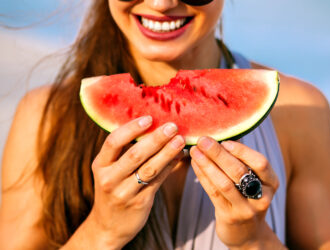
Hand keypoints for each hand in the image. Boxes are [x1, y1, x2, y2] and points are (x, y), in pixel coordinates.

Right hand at [80, 116, 184, 248]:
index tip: (149, 118)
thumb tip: (151, 125)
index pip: (113, 142)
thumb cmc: (113, 189)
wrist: (108, 226)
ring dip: (167, 152)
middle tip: (172, 126)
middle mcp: (109, 179)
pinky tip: (179, 157)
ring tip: (181, 140)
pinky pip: (158, 181)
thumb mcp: (110, 170)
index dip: (131, 128)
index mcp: (100, 165)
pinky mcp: (139, 203)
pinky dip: (170, 167)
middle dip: (156, 139)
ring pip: (149, 168)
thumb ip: (124, 151)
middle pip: (135, 154)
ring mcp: (124, 192)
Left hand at [190, 137, 282, 248]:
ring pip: (224, 183)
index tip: (224, 141)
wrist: (246, 232)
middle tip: (204, 140)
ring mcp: (246, 209)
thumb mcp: (253, 180)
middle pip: (239, 171)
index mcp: (271, 182)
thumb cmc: (247, 197)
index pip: (260, 163)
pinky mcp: (230, 217)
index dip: (242, 151)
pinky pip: (213, 192)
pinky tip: (195, 164)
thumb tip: (224, 133)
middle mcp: (262, 197)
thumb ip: (242, 160)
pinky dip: (203, 176)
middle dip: (219, 154)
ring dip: (207, 164)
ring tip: (195, 151)